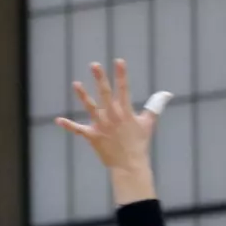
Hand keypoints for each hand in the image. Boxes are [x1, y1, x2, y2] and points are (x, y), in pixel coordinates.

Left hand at [56, 59, 161, 204]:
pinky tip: (58, 120)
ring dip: (83, 95)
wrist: (129, 164)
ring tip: (75, 83)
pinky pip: (78, 129)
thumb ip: (155, 106)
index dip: (121, 74)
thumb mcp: (149, 122)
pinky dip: (68, 125)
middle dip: (100, 78)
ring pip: (90, 107)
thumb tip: (166, 93)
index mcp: (126, 111)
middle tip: (94, 65)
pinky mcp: (92, 136)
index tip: (118, 61)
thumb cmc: (139, 143)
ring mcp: (102, 126)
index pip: (124, 88)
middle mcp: (113, 116)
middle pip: (106, 93)